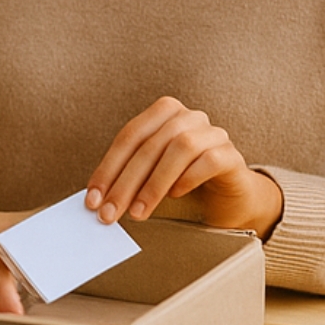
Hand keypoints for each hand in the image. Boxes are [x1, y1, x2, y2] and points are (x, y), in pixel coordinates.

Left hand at [85, 96, 283, 235]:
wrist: (228, 199)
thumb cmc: (182, 183)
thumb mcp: (149, 177)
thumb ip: (126, 179)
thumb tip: (96, 199)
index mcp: (163, 113)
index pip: (129, 137)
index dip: (108, 168)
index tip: (93, 198)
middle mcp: (189, 117)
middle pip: (150, 145)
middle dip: (126, 182)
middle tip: (111, 211)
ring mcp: (213, 133)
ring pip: (179, 148)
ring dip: (154, 184)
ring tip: (139, 211)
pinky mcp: (231, 155)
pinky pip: (209, 160)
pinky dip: (187, 178)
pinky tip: (176, 195)